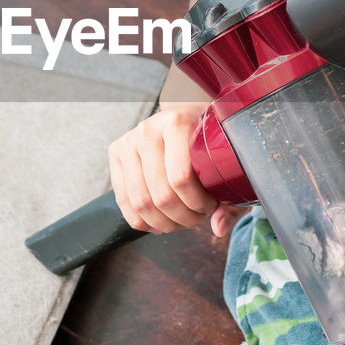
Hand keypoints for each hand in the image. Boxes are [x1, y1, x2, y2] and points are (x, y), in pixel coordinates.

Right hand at [108, 102, 226, 234]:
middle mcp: (148, 130)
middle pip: (161, 195)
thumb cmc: (207, 138)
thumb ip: (229, 197)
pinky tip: (160, 221)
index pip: (181, 178)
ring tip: (180, 219)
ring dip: (164, 222)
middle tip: (197, 216)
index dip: (198, 203)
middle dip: (183, 217)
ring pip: (140, 202)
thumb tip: (219, 228)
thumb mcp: (226, 159)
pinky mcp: (116, 153)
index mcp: (176, 123)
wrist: (184, 116)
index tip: (211, 205)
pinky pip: (124, 201)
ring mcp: (129, 142)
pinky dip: (142, 221)